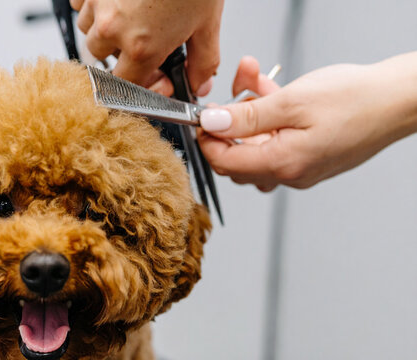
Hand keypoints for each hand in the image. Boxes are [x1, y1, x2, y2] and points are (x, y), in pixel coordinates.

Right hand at [70, 0, 223, 96]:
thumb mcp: (207, 24)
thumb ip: (203, 62)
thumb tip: (199, 84)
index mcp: (142, 46)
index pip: (123, 86)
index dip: (136, 82)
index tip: (145, 74)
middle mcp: (112, 27)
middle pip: (101, 58)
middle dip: (119, 53)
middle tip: (141, 36)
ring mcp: (96, 3)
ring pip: (88, 30)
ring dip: (105, 28)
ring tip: (130, 12)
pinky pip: (80, 3)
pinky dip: (95, 4)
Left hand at [197, 53, 416, 191]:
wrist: (400, 100)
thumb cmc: (356, 99)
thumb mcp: (291, 101)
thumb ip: (246, 116)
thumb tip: (211, 122)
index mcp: (283, 164)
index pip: (224, 162)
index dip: (207, 139)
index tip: (203, 116)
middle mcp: (290, 173)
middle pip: (237, 157)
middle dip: (228, 122)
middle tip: (231, 93)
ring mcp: (301, 167)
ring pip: (256, 145)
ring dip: (249, 115)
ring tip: (255, 83)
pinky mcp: (310, 156)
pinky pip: (276, 140)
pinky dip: (269, 117)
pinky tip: (272, 91)